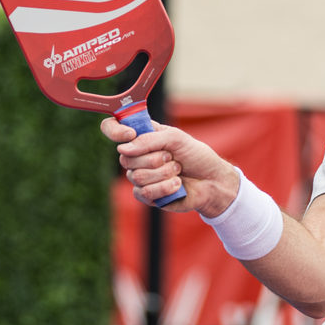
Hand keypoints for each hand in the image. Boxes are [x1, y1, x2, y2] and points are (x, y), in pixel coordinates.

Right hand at [100, 117, 238, 215]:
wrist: (212, 181)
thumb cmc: (196, 156)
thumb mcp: (178, 139)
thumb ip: (151, 139)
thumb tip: (124, 148)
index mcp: (142, 137)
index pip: (112, 128)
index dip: (115, 131)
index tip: (130, 134)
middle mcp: (137, 156)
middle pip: (125, 158)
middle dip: (155, 158)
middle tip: (172, 157)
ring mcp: (140, 177)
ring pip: (137, 176)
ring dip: (164, 173)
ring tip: (178, 171)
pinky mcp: (146, 195)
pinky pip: (144, 192)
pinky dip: (165, 188)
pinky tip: (177, 185)